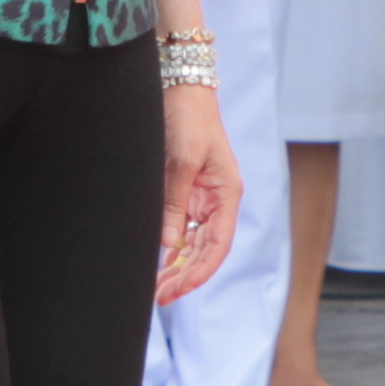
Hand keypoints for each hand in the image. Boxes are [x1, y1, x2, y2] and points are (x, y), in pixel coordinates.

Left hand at [152, 80, 238, 305]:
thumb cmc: (188, 119)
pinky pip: (181, 228)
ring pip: (193, 243)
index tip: (180, 289)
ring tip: (157, 289)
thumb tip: (169, 244)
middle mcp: (217, 201)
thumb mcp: (181, 161)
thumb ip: (174, 203)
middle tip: (161, 297)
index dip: (201, 271)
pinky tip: (160, 265)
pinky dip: (172, 249)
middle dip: (185, 276)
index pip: (218, 245)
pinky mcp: (186, 192)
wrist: (180, 88)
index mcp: (227, 195)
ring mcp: (202, 198)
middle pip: (205, 250)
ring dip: (177, 267)